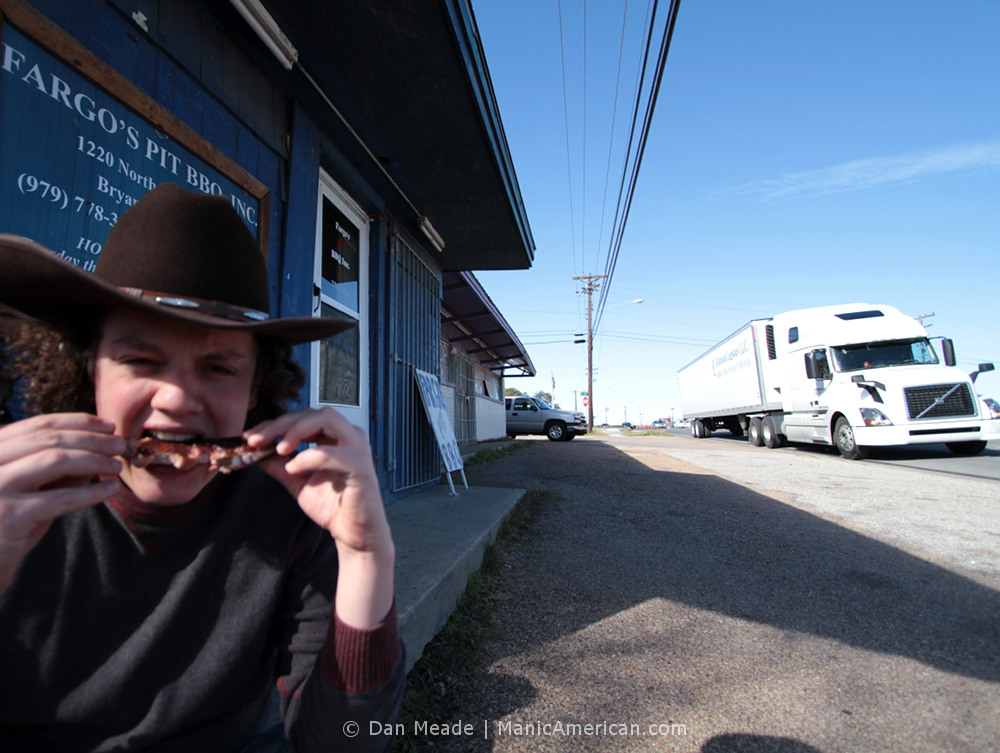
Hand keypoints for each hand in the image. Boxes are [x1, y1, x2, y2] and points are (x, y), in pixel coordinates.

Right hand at [0, 414, 123, 593]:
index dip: (78, 422)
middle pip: (49, 439)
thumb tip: (98, 446)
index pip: (38, 425)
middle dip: (92, 440)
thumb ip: (57, 468)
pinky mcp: (8, 515)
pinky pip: (60, 498)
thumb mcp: (31, 488)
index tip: (108, 426)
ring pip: (55, 460)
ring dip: (93, 460)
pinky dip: (90, 492)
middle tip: (121, 445)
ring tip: (117, 465)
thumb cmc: (6, 524)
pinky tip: (109, 489)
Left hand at [245, 408, 393, 627]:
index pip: (303, 417)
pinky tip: (293, 468)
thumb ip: (278, 465)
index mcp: (335, 437)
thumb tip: (252, 452)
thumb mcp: (296, 481)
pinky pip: (332, 453)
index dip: (274, 424)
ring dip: (296, 430)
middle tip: (256, 440)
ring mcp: (357, 449)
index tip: (250, 437)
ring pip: (326, 419)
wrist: (353, 535)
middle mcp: (349, 437)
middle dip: (280, 424)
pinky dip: (308, 457)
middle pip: (312, 413)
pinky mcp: (360, 467)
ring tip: (278, 449)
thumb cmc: (333, 507)